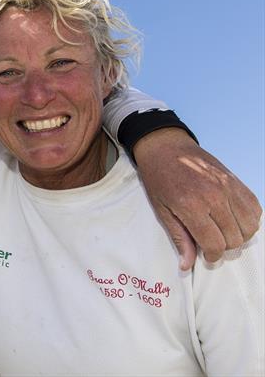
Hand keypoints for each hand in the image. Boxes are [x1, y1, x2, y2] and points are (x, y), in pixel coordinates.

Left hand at [134, 127, 261, 269]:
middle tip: (210, 242)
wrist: (165, 147)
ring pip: (249, 226)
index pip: (214, 244)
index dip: (211, 256)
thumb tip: (186, 265)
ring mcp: (228, 188)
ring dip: (238, 235)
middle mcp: (215, 197)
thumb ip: (179, 238)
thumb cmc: (158, 179)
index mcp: (192, 206)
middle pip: (234, 238)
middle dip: (223, 247)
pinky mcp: (236, 181)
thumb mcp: (161, 210)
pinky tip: (232, 219)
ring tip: (221, 232)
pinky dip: (248, 219)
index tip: (205, 256)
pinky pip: (254, 208)